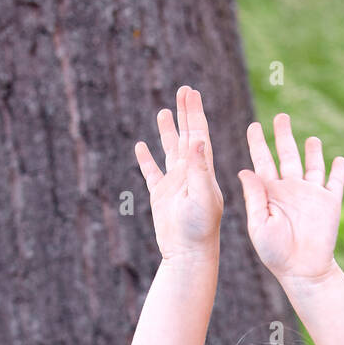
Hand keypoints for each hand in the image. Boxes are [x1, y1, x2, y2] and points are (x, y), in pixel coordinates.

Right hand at [135, 86, 223, 260]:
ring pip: (169, 151)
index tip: (190, 92)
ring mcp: (175, 184)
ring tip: (164, 112)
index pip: (199, 134)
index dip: (194, 113)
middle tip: (183, 90)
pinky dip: (147, 160)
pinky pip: (152, 173)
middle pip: (186, 136)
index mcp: (203, 171)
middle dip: (185, 113)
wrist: (188, 254)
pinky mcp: (160, 196)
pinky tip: (140, 146)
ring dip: (167, 131)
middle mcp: (190, 174)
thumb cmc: (201, 229)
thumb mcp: (203, 196)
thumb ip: (200, 168)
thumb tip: (197, 138)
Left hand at [237, 114, 343, 282]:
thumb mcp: (259, 224)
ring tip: (312, 140)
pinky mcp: (331, 202)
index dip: (257, 143)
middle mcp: (291, 189)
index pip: (262, 161)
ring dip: (313, 150)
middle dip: (284, 135)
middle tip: (281, 117)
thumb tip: (245, 170)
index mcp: (271, 192)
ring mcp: (312, 194)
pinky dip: (338, 169)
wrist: (303, 270)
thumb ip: (254, 197)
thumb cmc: (275, 252)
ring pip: (313, 164)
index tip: (253, 126)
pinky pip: (336, 181)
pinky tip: (337, 158)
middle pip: (287, 155)